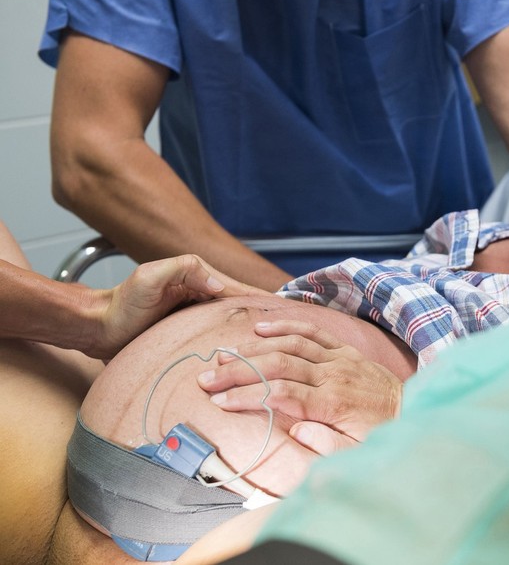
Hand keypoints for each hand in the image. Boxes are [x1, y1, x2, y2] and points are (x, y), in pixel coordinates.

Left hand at [93, 254, 270, 358]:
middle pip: (243, 304)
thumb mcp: (149, 277)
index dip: (262, 298)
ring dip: (256, 330)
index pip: (238, 288)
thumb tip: (219, 283)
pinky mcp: (192, 333)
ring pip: (235, 321)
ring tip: (282, 343)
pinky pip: (222, 336)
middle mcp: (202, 294)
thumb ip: (182, 269)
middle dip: (267, 314)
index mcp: (198, 277)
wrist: (100, 328)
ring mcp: (198, 314)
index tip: (285, 309)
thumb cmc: (121, 305)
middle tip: (294, 329)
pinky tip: (252, 353)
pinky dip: (239, 341)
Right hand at [197, 320, 401, 446]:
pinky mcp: (342, 349)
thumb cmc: (377, 434)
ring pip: (290, 344)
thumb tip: (295, 430)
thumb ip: (326, 444)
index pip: (281, 394)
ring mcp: (338, 357)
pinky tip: (259, 329)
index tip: (219, 401)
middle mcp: (333, 374)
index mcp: (332, 402)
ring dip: (253, 348)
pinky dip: (284, 326)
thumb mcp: (355, 450)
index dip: (248, 396)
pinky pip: (311, 331)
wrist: (409, 409)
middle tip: (206, 379)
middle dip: (238, 372)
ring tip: (222, 355)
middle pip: (278, 366)